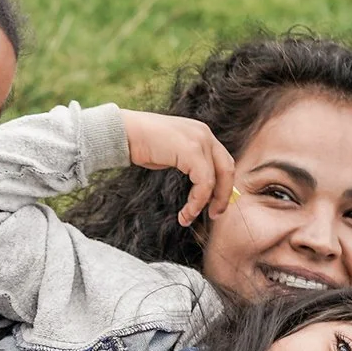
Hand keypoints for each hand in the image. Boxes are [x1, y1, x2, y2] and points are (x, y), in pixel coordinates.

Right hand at [120, 110, 239, 225]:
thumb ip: (189, 164)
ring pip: (216, 179)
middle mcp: (205, 134)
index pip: (223, 161)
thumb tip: (201, 185)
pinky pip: (204, 182)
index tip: (214, 204)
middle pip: (227, 169)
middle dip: (223, 196)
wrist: (124, 133)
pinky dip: (197, 201)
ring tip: (189, 217)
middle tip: (214, 214)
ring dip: (206, 203)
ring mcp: (200, 140)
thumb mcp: (173, 153)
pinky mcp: (192, 151)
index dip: (223, 185)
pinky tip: (186, 212)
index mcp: (202, 133)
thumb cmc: (143, 145)